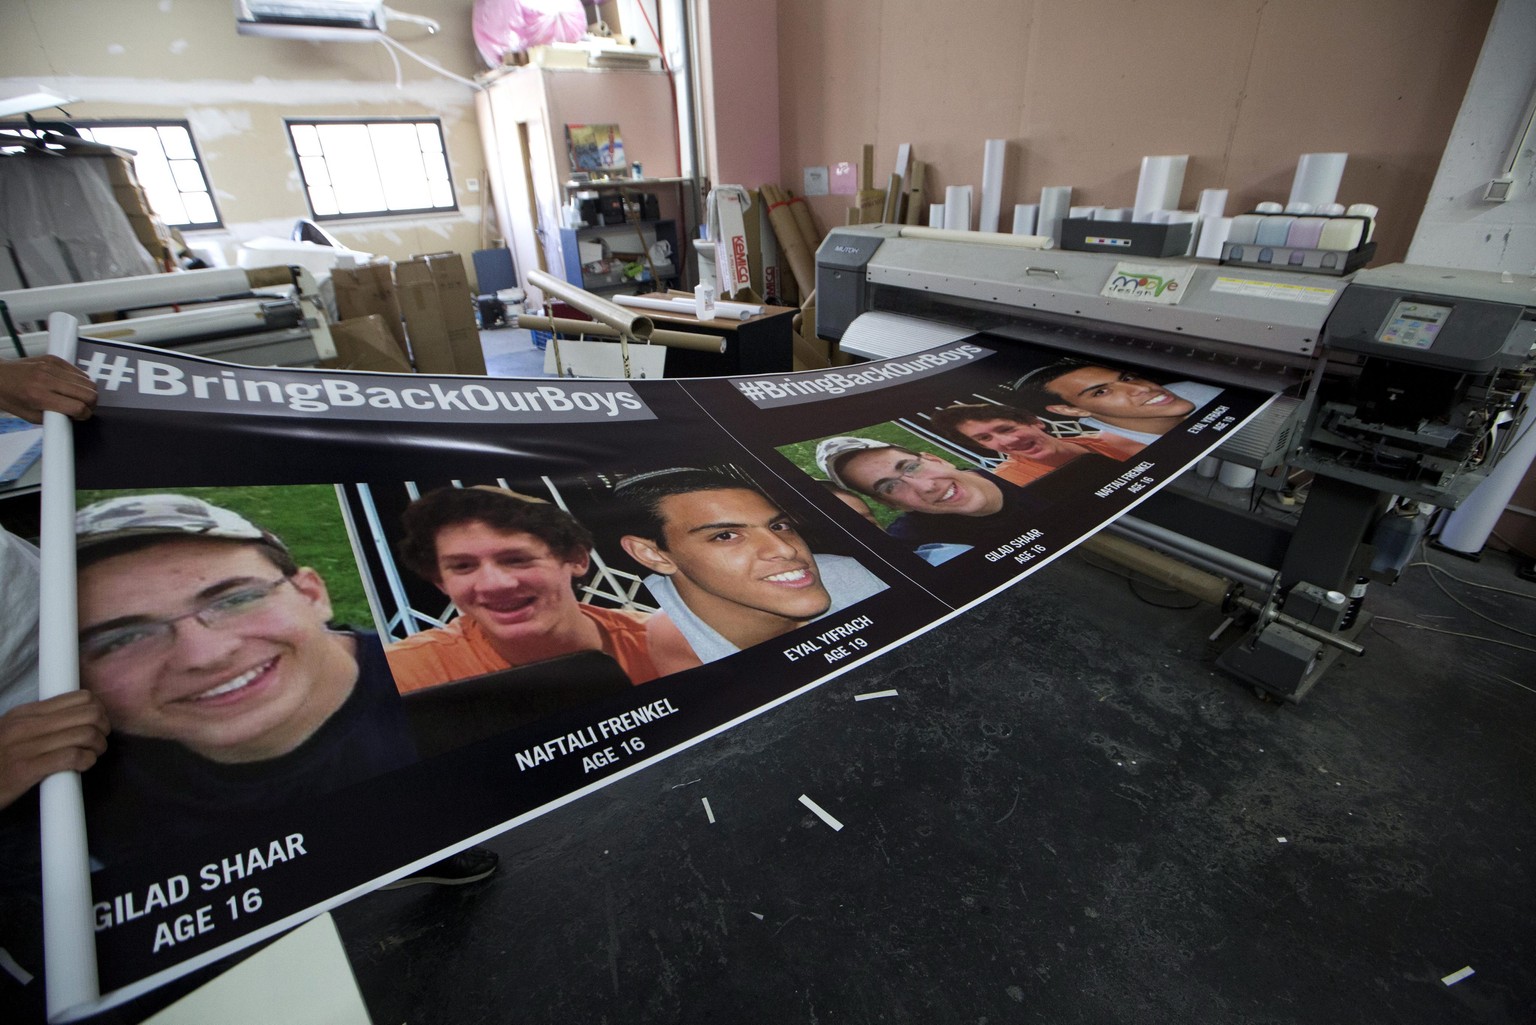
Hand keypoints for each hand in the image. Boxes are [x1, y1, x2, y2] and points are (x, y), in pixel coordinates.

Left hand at [0, 356, 97, 423]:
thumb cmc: (11, 398)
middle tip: (82, 408)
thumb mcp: (30, 417)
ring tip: (77, 397)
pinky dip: (80, 381)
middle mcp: (47, 379)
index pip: (77, 407)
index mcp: (39, 397)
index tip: (79, 417)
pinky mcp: (54, 359)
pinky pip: (79, 372)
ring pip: (88, 381)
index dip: (84, 415)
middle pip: (89, 393)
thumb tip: (75, 417)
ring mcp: (51, 366)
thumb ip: (55, 418)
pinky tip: (70, 386)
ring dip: (87, 392)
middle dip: (91, 404)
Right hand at [0, 692, 110, 810]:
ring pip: (84, 734)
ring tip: (93, 754)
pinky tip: (82, 766)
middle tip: (99, 741)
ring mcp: (26, 747)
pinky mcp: (26, 770)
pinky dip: (86, 761)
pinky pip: (71, 757)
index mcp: (26, 713)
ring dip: (97, 746)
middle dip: (103, 727)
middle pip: (89, 713)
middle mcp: (26, 725)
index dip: (99, 709)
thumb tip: (77, 718)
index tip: (98, 723)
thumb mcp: (12, 732)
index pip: (79, 697)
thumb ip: (40, 723)